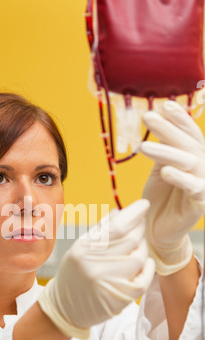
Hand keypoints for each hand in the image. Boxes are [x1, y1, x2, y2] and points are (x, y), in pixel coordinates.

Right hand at [38, 199, 154, 338]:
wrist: (65, 309)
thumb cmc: (74, 274)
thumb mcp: (80, 248)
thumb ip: (101, 230)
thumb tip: (122, 212)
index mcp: (83, 249)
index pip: (116, 226)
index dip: (134, 213)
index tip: (144, 205)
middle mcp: (95, 266)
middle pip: (131, 239)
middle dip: (139, 228)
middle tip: (139, 225)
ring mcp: (109, 283)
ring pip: (140, 257)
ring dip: (142, 248)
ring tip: (135, 247)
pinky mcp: (120, 298)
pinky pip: (145, 278)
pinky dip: (148, 268)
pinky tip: (143, 264)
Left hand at [140, 100, 204, 275]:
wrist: (158, 230)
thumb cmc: (159, 198)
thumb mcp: (160, 168)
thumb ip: (164, 149)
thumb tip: (159, 121)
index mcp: (194, 158)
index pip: (189, 134)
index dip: (179, 119)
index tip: (164, 105)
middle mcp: (202, 169)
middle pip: (187, 145)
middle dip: (167, 130)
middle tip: (147, 117)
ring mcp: (203, 186)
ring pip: (188, 163)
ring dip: (166, 153)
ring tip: (143, 147)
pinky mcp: (199, 204)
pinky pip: (193, 188)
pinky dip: (180, 178)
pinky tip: (166, 171)